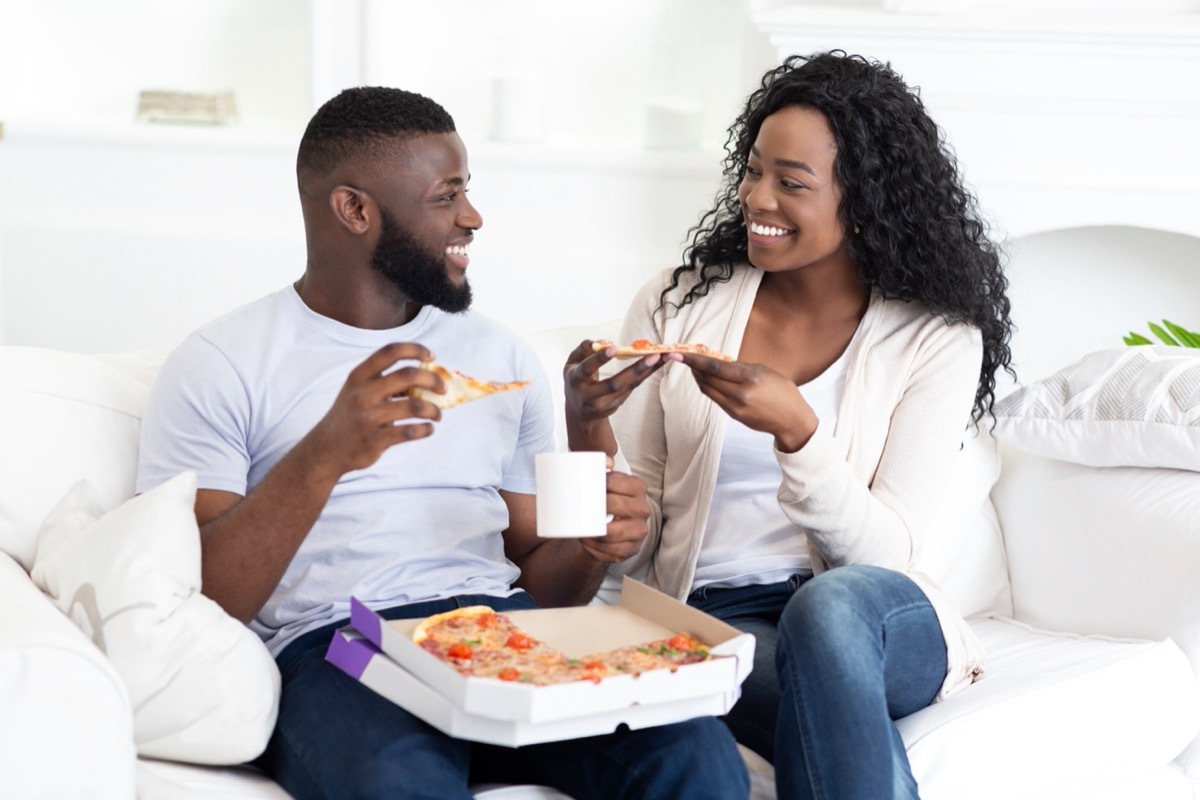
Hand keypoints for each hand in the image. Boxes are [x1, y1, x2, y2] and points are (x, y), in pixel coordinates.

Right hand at [308, 342, 444, 474]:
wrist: (326, 449)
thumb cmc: (350, 415)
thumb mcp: (357, 391)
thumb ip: (384, 381)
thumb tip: (425, 376)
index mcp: (359, 376)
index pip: (391, 351)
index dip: (415, 349)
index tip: (432, 356)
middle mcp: (363, 393)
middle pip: (408, 375)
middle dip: (433, 380)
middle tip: (443, 389)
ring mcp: (368, 417)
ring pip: (415, 406)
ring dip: (434, 410)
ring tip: (438, 415)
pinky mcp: (375, 440)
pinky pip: (410, 432)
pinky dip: (426, 430)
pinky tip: (428, 429)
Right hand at [563, 339, 666, 451]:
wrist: (579, 412)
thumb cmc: (576, 380)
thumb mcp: (572, 363)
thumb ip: (584, 349)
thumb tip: (604, 342)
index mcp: (576, 380)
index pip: (587, 369)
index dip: (600, 359)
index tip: (615, 347)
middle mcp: (589, 395)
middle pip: (614, 384)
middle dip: (635, 369)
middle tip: (652, 355)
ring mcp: (604, 404)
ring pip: (628, 387)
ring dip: (647, 371)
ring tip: (662, 356)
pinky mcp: (616, 405)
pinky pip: (633, 388)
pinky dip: (646, 374)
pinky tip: (658, 363)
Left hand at [579, 459, 650, 563]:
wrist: (614, 524)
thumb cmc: (609, 500)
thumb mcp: (608, 483)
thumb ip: (603, 467)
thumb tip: (605, 461)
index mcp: (638, 487)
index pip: (614, 482)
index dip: (597, 484)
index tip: (582, 487)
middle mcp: (642, 509)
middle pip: (613, 505)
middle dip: (594, 507)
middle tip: (578, 508)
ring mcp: (639, 530)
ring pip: (611, 532)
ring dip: (592, 532)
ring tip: (578, 529)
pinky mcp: (632, 548)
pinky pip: (612, 551)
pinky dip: (596, 547)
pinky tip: (587, 542)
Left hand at [678, 354, 818, 452]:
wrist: (791, 419)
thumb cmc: (782, 391)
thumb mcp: (763, 371)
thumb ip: (738, 367)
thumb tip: (716, 361)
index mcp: (749, 378)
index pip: (714, 367)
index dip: (694, 360)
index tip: (680, 355)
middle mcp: (740, 394)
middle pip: (707, 379)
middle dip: (693, 367)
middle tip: (684, 358)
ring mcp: (735, 407)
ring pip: (707, 390)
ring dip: (698, 377)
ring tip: (694, 367)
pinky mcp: (733, 415)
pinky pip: (715, 398)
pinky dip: (708, 387)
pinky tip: (706, 379)